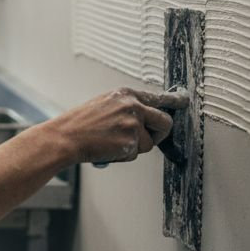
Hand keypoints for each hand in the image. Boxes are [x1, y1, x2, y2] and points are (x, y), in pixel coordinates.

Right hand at [47, 88, 188, 164]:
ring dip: (134, 148)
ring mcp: (132, 124)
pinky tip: (107, 148)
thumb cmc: (80, 123)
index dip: (175, 101)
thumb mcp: (105, 104)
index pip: (159, 97)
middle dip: (159, 134)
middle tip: (148, 138)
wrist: (65, 137)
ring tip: (111, 142)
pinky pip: (135, 154)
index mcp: (126, 94)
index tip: (184, 101)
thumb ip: (128, 107)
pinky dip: (123, 156)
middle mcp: (133, 106)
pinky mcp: (129, 142)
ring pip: (149, 143)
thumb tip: (147, 119)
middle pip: (165, 122)